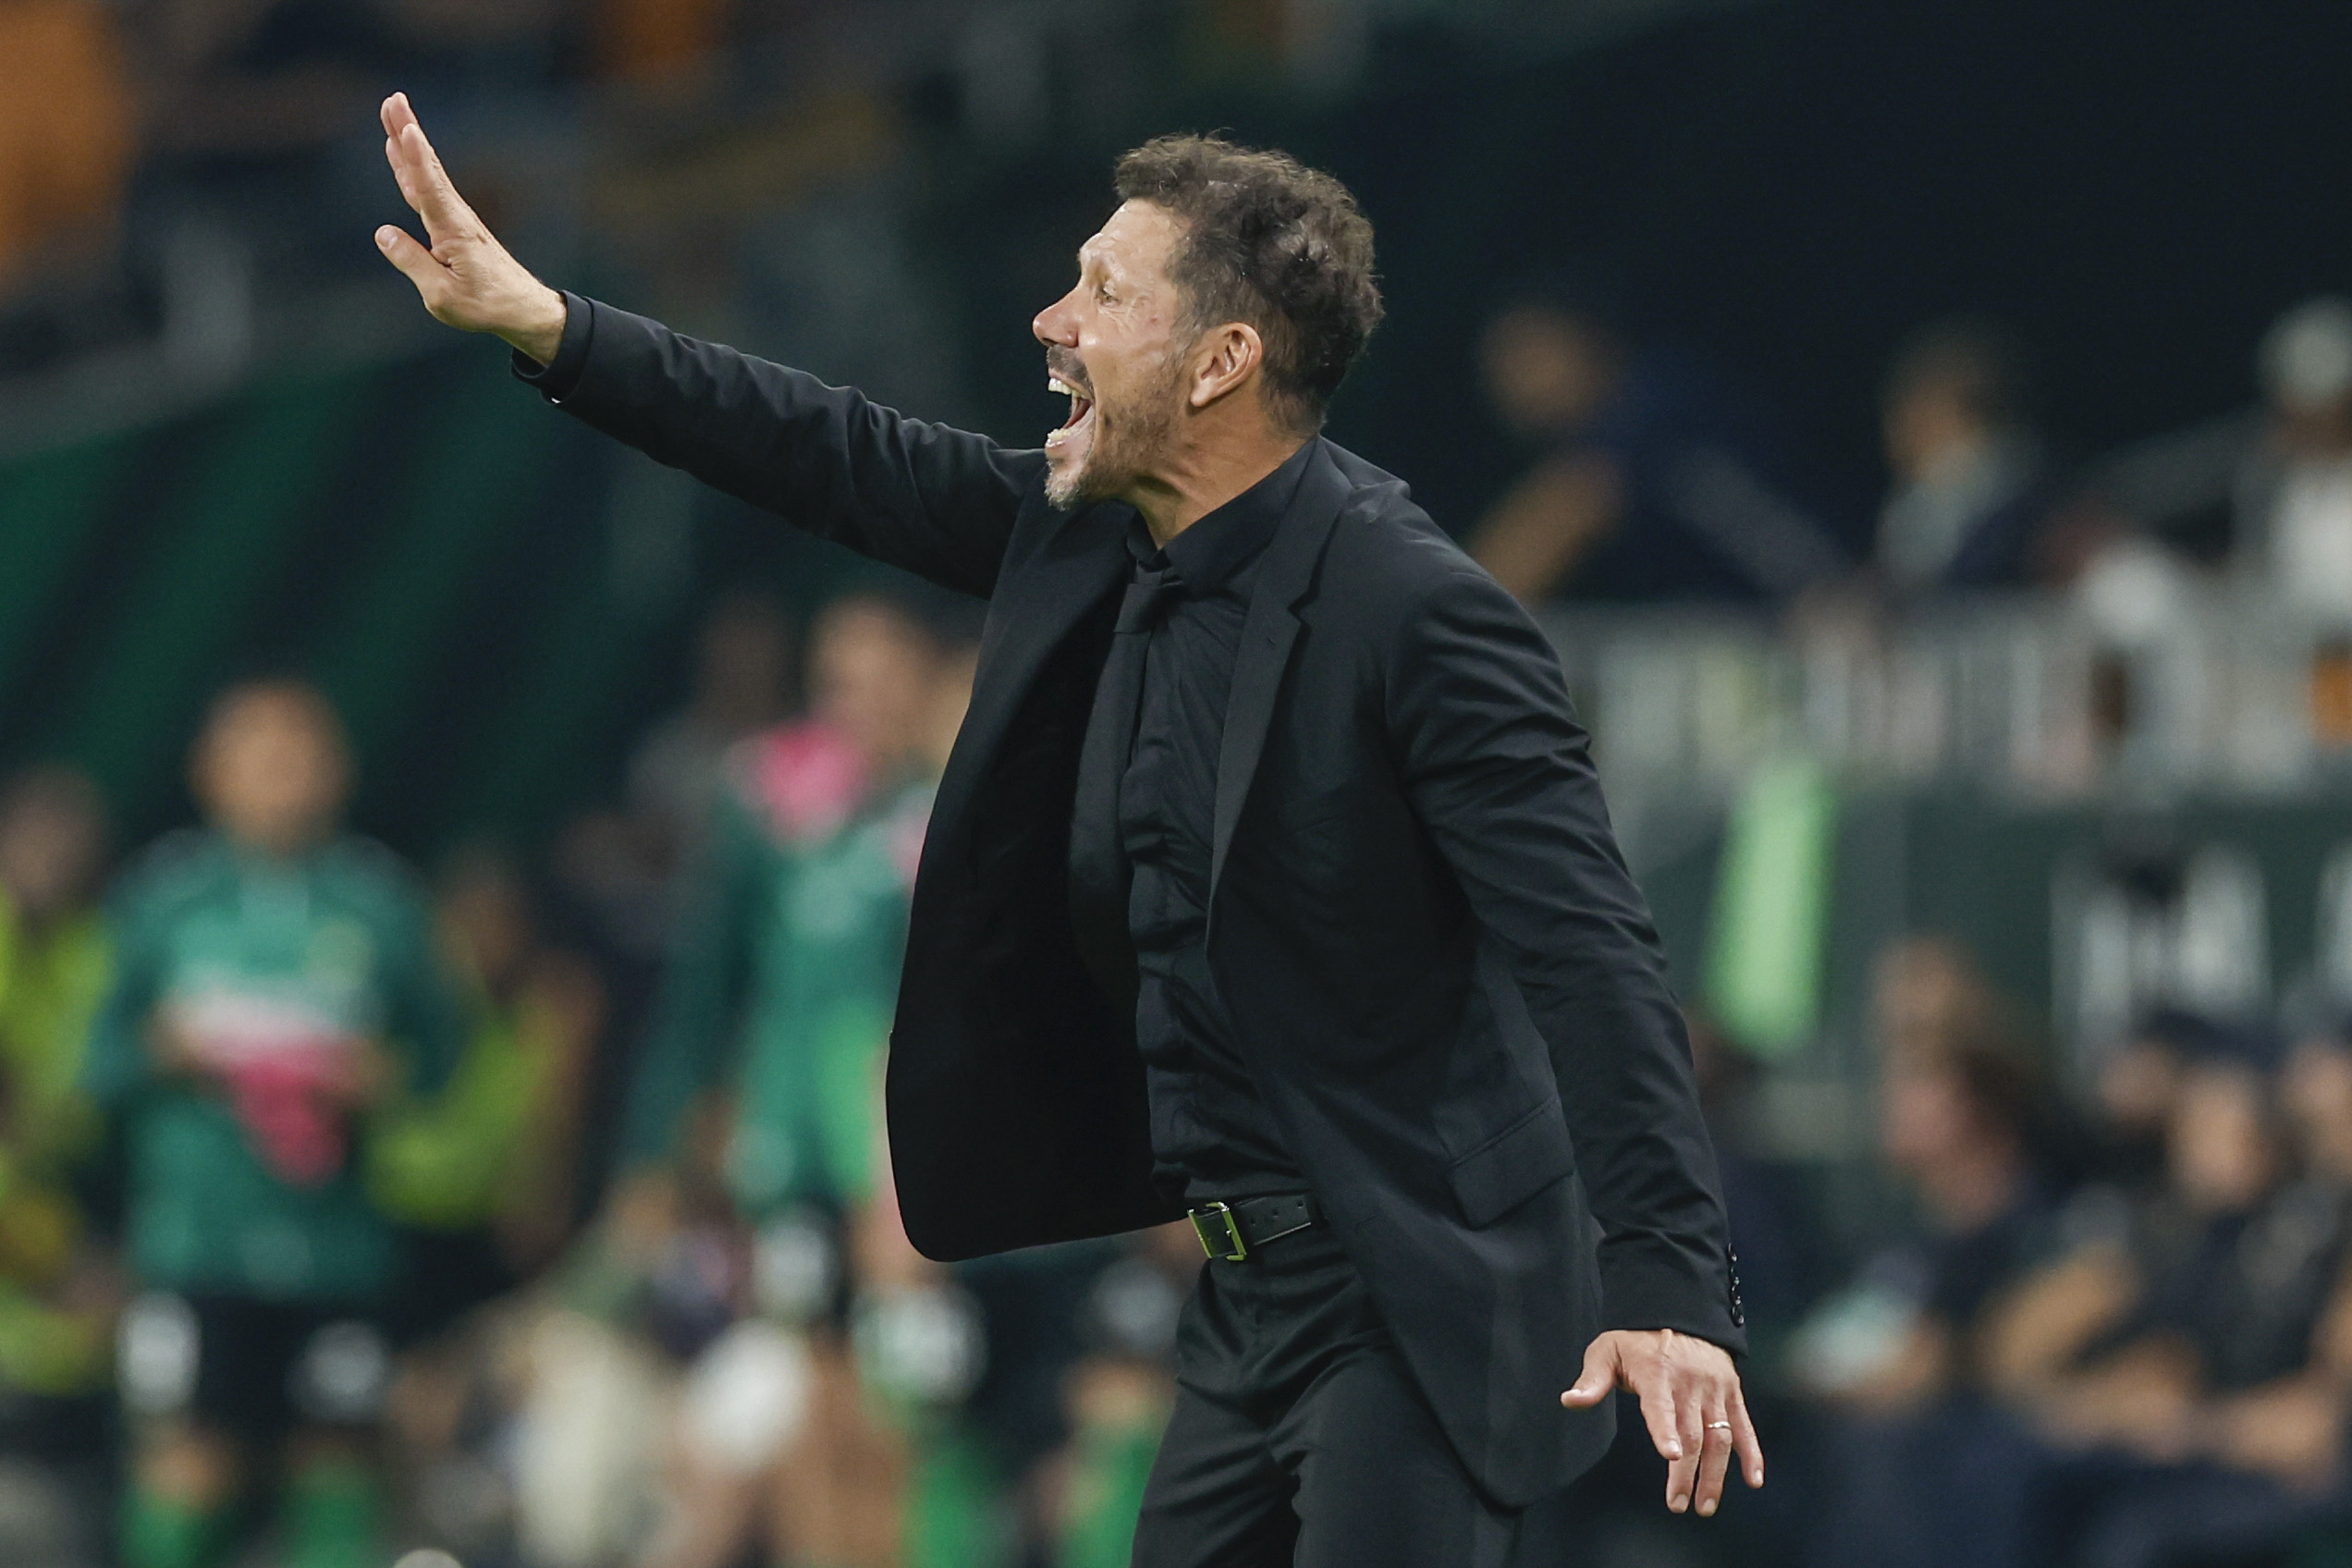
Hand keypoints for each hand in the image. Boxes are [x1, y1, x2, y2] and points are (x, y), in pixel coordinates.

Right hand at [374, 92, 566, 364]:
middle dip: (407, 132)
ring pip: (426, 172)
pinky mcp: (454, 223)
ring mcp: (455, 216)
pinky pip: (427, 186)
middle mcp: (455, 216)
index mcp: (452, 232)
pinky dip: (413, 165)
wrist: (521, 308)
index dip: (415, 159)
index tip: (405, 128)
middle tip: (393, 99)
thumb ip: (412, 261)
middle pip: (426, 168)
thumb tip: (383, 233)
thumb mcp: (441, 295)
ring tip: (392, 112)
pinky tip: (400, 151)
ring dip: (407, 141)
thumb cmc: (484, 305)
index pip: (428, 189)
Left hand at [1562, 1327, 1762, 1515]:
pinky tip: (1753, 1480)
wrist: (1680, 1312)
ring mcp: (1714, 1390)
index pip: (1661, 1405)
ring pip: (1719, 1437)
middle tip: (1678, 1504)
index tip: (1671, 1455)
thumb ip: (1592, 1380)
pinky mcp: (1732, 1393)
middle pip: (1692, 1433)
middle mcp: (1690, 1383)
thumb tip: (1570, 1401)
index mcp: (1657, 1373)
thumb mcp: (1607, 1350)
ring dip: (1715, 1474)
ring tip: (1705, 1505)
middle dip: (1686, 1472)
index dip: (1665, 1430)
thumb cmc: (1636, 1339)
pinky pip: (1744, 1426)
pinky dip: (1751, 1454)